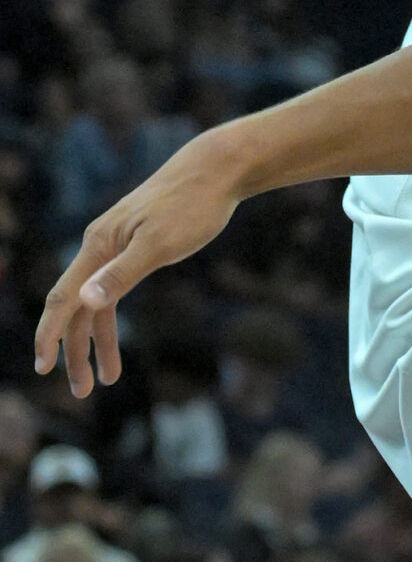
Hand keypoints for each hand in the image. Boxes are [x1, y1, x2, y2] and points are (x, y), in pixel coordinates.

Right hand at [35, 140, 245, 393]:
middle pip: (77, 307)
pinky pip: (114, 288)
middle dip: (76, 351)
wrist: (218, 169)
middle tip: (82, 392)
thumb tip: (86, 302)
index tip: (42, 367)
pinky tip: (116, 337)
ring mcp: (117, 246)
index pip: (63, 298)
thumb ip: (123, 273)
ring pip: (96, 302)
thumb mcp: (162, 243)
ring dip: (99, 341)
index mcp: (99, 246)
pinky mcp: (136, 245)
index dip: (50, 334)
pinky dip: (113, 315)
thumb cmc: (193, 204)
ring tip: (110, 378)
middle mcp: (100, 247)